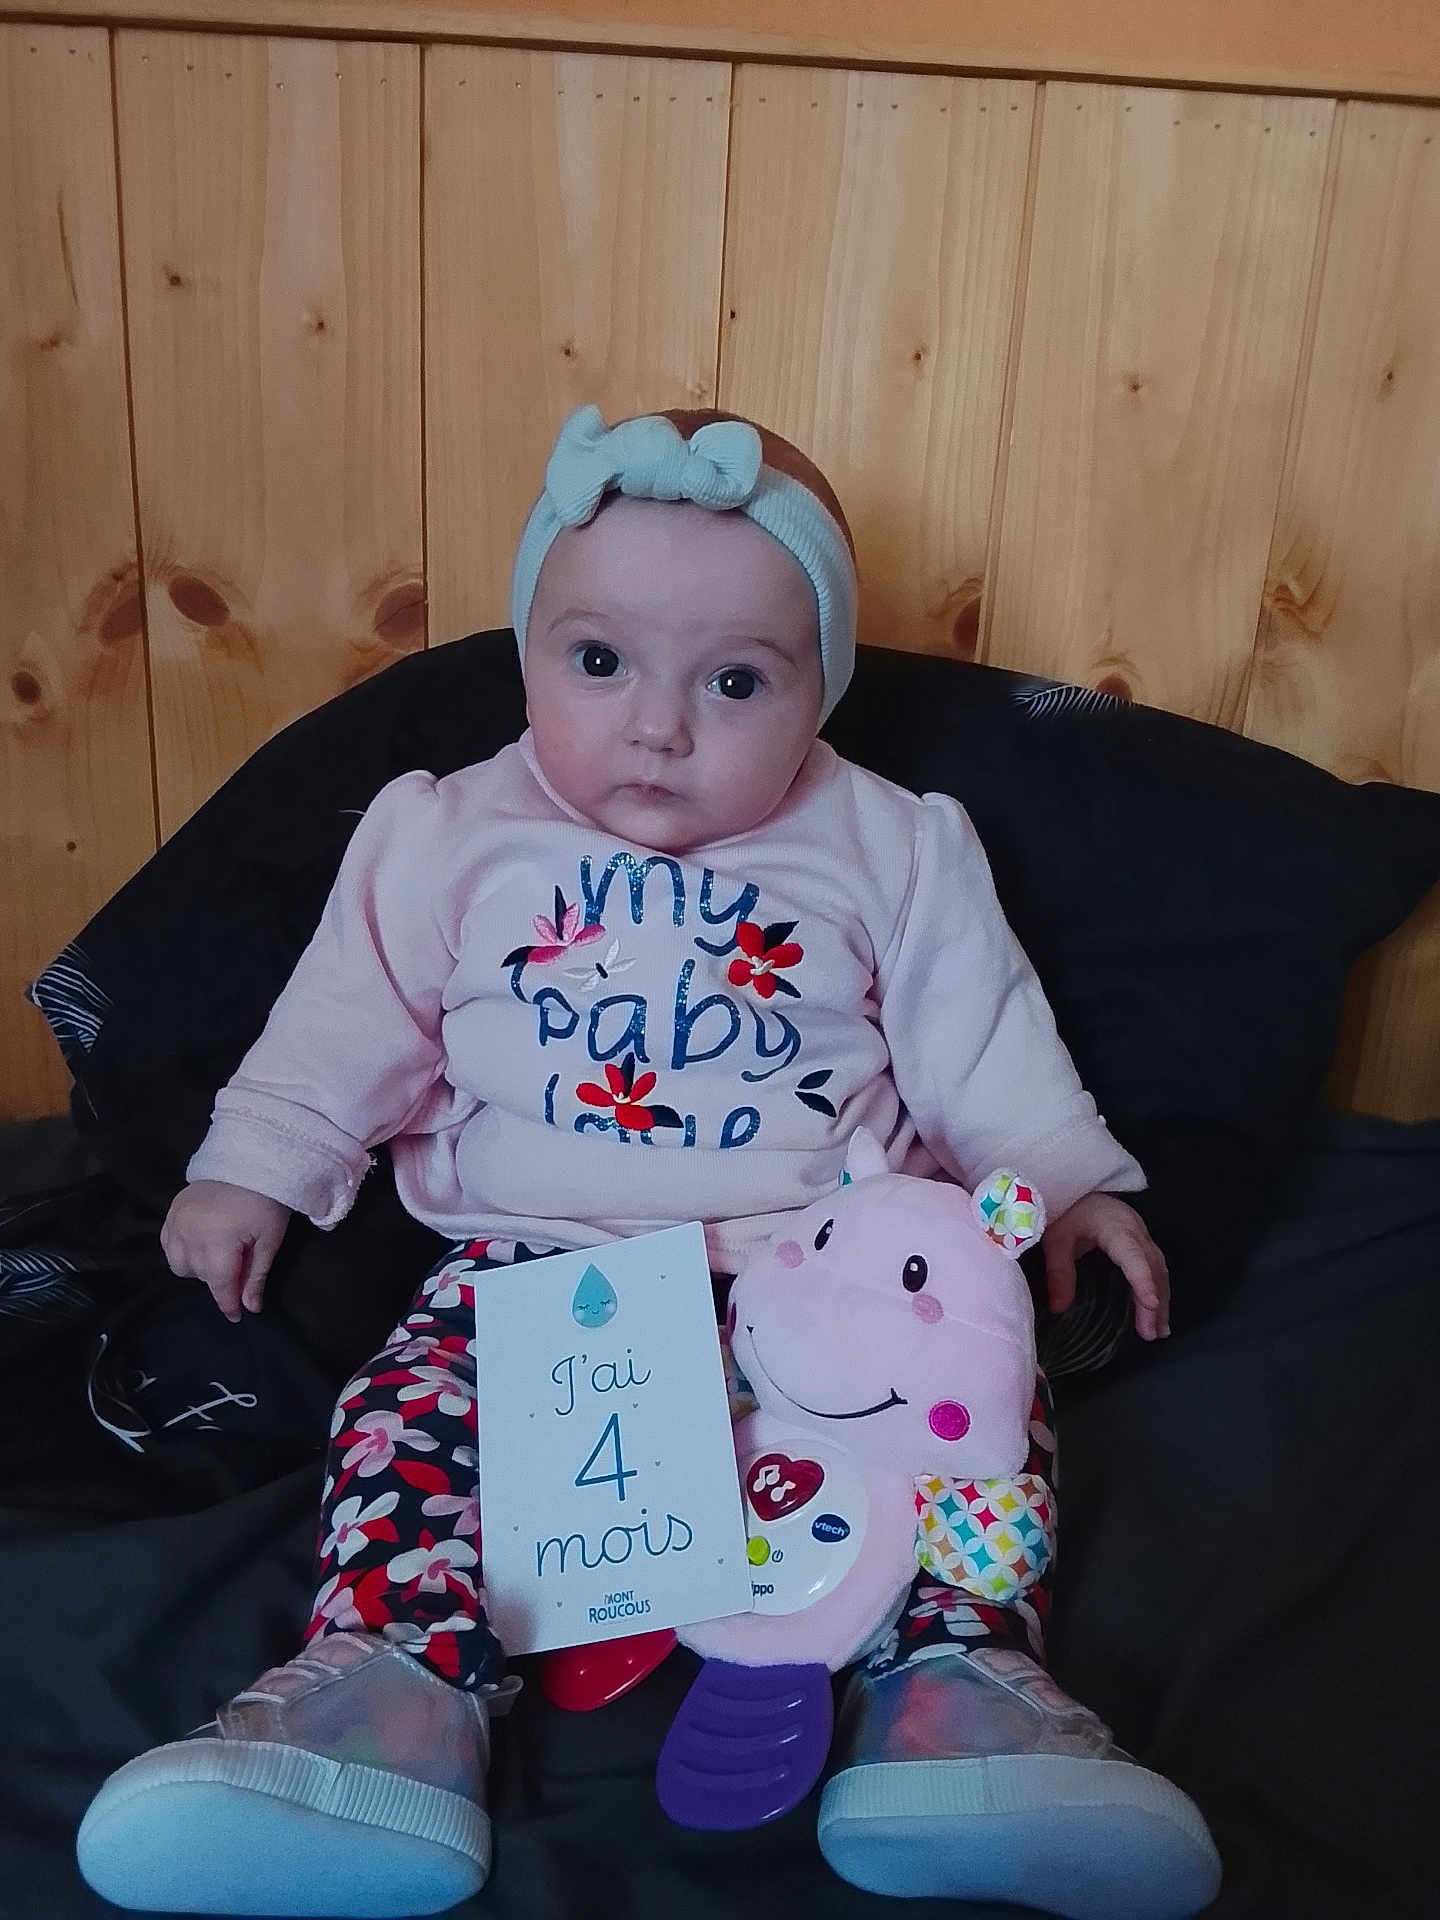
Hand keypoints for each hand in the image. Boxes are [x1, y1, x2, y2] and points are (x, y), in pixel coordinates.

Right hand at [161, 1180, 291, 1322]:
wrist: (249, 1159)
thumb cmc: (266, 1200)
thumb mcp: (270, 1239)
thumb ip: (256, 1276)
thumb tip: (250, 1308)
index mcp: (217, 1241)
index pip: (219, 1285)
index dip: (229, 1304)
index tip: (237, 1317)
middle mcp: (189, 1234)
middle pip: (200, 1276)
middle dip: (220, 1280)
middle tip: (241, 1267)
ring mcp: (176, 1221)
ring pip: (179, 1264)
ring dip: (198, 1267)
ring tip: (221, 1254)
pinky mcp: (171, 1211)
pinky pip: (168, 1244)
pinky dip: (182, 1250)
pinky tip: (200, 1243)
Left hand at [1042, 1192, 1169, 1340]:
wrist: (1078, 1188)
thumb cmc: (1067, 1210)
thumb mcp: (1055, 1238)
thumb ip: (1059, 1271)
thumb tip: (1059, 1308)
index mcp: (1115, 1226)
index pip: (1133, 1255)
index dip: (1142, 1279)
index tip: (1150, 1303)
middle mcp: (1135, 1231)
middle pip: (1152, 1267)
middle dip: (1154, 1301)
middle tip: (1150, 1333)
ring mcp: (1141, 1235)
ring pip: (1159, 1269)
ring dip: (1161, 1300)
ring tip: (1158, 1332)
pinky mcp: (1141, 1241)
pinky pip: (1155, 1267)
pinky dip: (1158, 1290)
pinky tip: (1157, 1312)